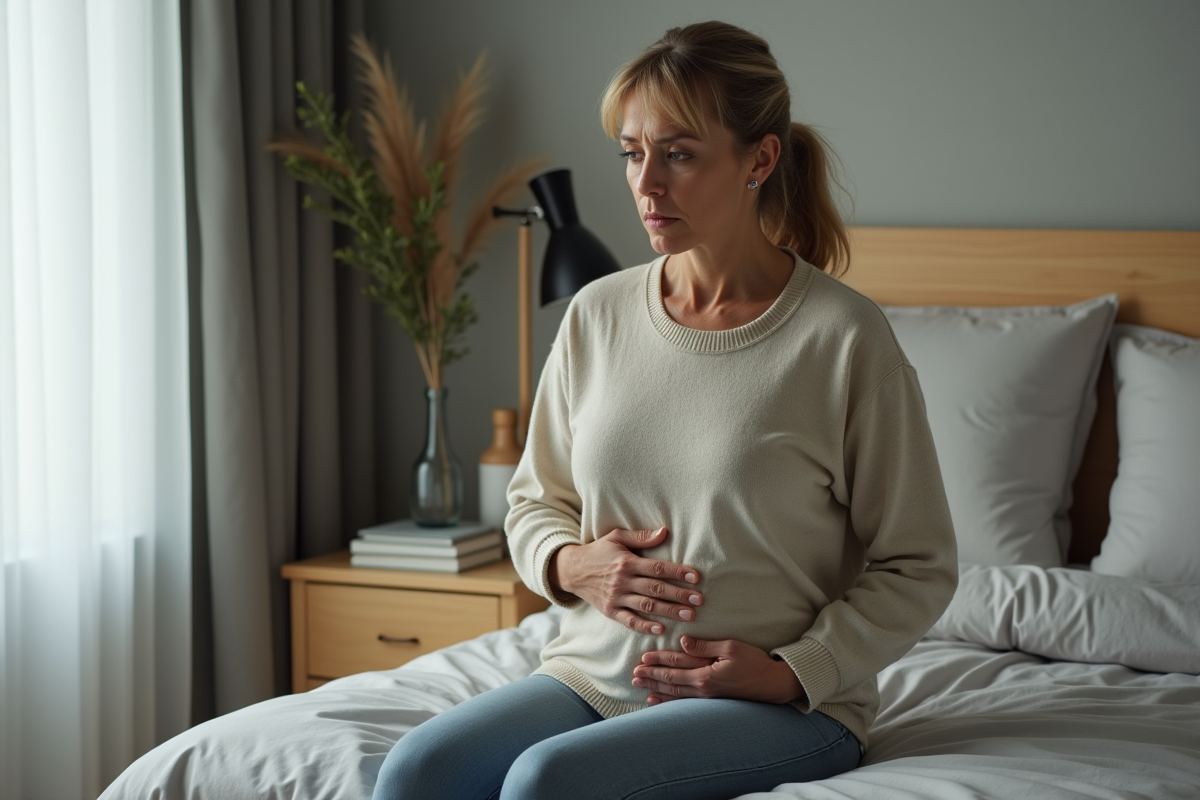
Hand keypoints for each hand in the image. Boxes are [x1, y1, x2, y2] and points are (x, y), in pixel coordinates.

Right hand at [550, 527, 703, 634]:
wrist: (572, 570)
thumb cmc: (599, 551)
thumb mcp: (617, 537)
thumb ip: (641, 536)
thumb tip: (665, 532)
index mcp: (627, 562)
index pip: (657, 568)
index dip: (677, 572)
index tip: (696, 577)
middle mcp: (622, 581)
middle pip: (656, 589)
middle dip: (679, 595)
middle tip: (699, 600)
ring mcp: (616, 597)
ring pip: (647, 606)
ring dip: (669, 611)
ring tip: (689, 615)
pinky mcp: (610, 611)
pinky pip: (629, 621)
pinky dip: (645, 626)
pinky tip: (661, 629)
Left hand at [632, 635, 805, 704]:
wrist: (773, 684)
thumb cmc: (754, 662)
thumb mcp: (730, 647)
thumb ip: (704, 646)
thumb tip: (683, 640)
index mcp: (706, 673)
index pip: (676, 665)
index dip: (658, 661)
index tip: (643, 659)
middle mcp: (704, 688)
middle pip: (672, 681)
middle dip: (652, 677)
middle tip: (634, 675)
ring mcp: (708, 697)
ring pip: (676, 693)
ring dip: (657, 689)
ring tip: (641, 688)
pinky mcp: (713, 700)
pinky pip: (686, 701)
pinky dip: (670, 701)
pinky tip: (659, 700)